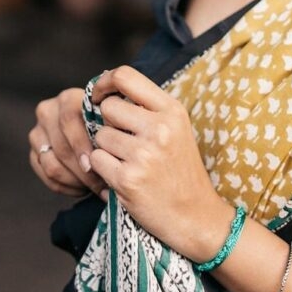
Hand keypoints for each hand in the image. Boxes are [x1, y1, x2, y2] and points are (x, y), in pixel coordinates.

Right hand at [29, 87, 105, 197]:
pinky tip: (83, 188)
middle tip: (102, 185)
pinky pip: (46, 177)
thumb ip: (112, 129)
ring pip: (51, 165)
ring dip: (75, 181)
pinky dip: (66, 187)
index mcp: (68, 99)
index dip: (81, 145)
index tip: (94, 164)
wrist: (96, 129)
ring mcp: (37, 133)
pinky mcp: (33, 154)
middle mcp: (48, 112)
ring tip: (95, 187)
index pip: (69, 120)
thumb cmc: (110, 125)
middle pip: (61, 147)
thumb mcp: (114, 120)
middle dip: (83, 171)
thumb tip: (112, 153)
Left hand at [87, 66, 233, 260]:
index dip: (104, 83)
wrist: (195, 215)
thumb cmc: (180, 170)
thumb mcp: (176, 129)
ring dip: (107, 149)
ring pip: (100, 136)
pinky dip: (103, 169)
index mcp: (171, 111)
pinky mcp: (128, 179)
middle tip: (124, 142)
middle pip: (108, 108)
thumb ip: (147, 109)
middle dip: (108, 124)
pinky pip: (96, 160)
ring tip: (129, 163)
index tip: (99, 95)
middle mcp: (159, 128)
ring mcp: (143, 154)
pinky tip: (123, 177)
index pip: (125, 76)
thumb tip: (106, 92)